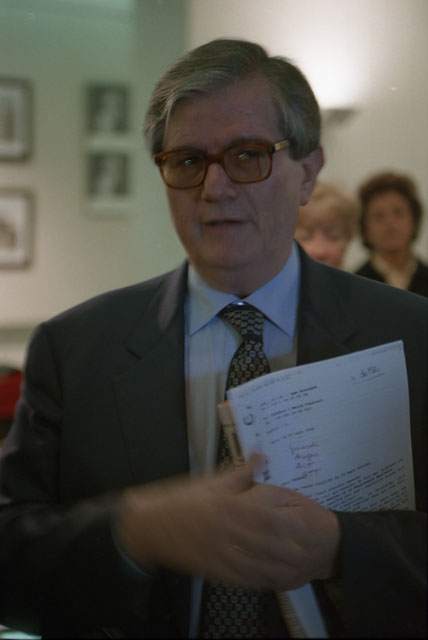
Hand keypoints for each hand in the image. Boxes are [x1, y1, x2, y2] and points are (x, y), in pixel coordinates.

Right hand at [115, 454, 339, 589]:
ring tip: (298, 567)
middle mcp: (225, 531)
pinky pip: (240, 579)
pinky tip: (271, 579)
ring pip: (256, 564)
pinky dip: (258, 581)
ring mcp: (218, 553)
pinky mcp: (213, 569)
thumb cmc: (182, 500)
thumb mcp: (212, 482)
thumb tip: (262, 455)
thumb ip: (241, 472)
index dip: (287, 520)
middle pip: (265, 543)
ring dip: (279, 567)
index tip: (304, 521)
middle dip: (289, 548)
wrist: (150, 525)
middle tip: (309, 549)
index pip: (264, 515)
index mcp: (226, 506)